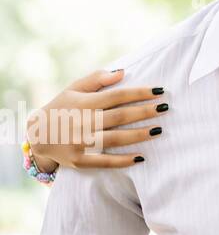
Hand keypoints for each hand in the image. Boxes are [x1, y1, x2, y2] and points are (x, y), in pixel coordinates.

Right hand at [25, 69, 167, 170]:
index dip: (139, 93)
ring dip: (138, 135)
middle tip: (165, 107)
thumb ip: (96, 79)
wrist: (37, 136)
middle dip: (144, 112)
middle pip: (119, 117)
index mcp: (84, 103)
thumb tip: (122, 72)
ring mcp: (80, 143)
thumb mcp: (73, 89)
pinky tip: (141, 157)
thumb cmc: (62, 107)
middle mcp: (82, 123)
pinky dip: (122, 161)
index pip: (117, 96)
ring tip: (159, 130)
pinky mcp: (79, 161)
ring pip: (114, 139)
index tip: (160, 90)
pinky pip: (103, 162)